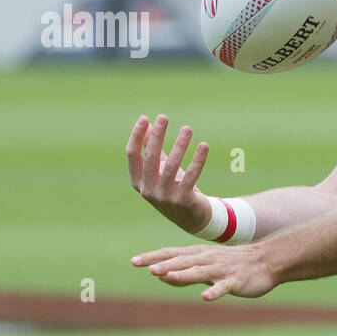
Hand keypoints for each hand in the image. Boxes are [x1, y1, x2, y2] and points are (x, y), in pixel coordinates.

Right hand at [126, 114, 210, 232]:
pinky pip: (191, 176)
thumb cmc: (173, 188)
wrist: (192, 219)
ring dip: (180, 145)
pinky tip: (203, 146)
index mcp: (138, 182)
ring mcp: (165, 197)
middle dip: (156, 136)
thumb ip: (151, 151)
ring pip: (171, 166)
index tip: (145, 118)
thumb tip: (146, 126)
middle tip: (164, 117)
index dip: (137, 136)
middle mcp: (148, 190)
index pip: (132, 155)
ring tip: (187, 129)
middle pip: (150, 158)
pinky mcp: (183, 200)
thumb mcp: (159, 171)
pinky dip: (198, 160)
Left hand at [131, 241, 275, 300]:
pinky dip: (215, 291)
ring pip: (200, 271)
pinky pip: (223, 287)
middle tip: (149, 268)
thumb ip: (183, 271)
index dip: (153, 257)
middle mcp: (207, 259)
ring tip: (168, 276)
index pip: (171, 254)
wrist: (266, 261)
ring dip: (184, 274)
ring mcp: (221, 270)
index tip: (134, 261)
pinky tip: (205, 298)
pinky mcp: (235, 281)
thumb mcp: (205, 266)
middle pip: (183, 261)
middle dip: (166, 264)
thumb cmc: (232, 264)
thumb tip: (159, 275)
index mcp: (198, 255)